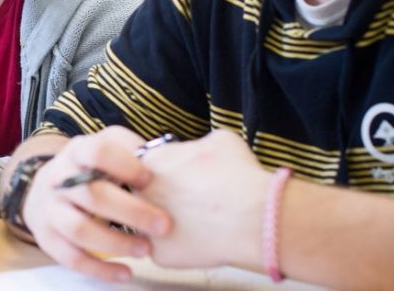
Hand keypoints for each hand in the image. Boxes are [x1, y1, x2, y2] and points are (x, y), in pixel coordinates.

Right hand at [22, 127, 172, 281]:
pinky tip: (126, 272)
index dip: (125, 165)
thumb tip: (169, 164)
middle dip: (131, 212)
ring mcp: (50, 209)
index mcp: (78, 151)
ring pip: (79, 229)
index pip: (96, 152)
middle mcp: (59, 179)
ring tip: (146, 249)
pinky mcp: (47, 237)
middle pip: (92, 194)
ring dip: (116, 243)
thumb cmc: (91, 170)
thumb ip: (134, 153)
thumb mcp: (107, 149)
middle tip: (164, 226)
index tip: (149, 179)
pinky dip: (100, 269)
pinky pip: (72, 258)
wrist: (46, 189)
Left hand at [138, 129, 270, 268]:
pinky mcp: (159, 253)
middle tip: (192, 201)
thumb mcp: (220, 141)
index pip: (147, 163)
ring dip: (169, 222)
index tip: (185, 176)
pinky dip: (184, 247)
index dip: (168, 170)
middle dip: (165, 196)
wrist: (253, 217)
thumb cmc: (239, 177)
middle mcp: (140, 192)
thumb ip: (196, 145)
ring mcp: (146, 224)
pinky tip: (204, 241)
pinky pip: (166, 250)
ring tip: (200, 221)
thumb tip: (197, 150)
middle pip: (147, 194)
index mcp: (150, 160)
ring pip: (152, 224)